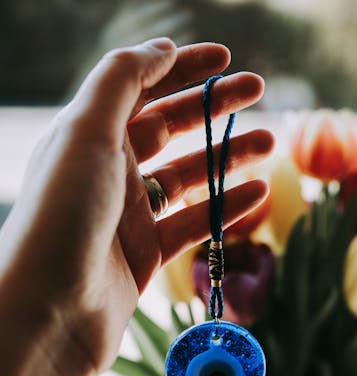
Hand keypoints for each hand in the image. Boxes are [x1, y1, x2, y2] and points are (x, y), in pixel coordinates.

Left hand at [0, 38, 272, 375]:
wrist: (51, 309)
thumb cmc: (63, 215)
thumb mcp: (86, 131)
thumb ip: (122, 81)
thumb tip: (161, 49)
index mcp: (88, 135)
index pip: (141, 87)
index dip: (182, 67)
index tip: (226, 58)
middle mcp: (108, 171)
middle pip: (169, 127)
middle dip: (213, 106)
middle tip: (257, 91)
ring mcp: (129, 215)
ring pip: (187, 176)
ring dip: (227, 155)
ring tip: (269, 141)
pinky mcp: (146, 255)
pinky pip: (193, 223)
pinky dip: (225, 207)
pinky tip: (258, 194)